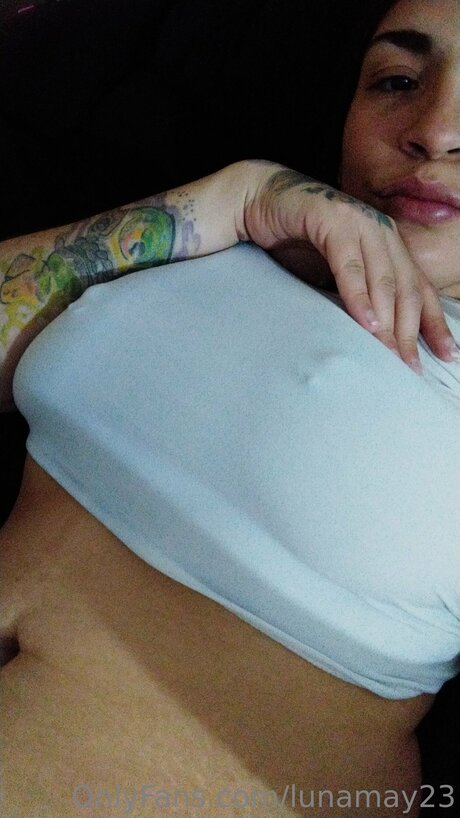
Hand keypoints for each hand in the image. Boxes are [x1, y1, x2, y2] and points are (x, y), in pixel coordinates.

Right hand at [243, 163, 459, 371]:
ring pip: (383, 280)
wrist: (261, 201)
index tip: (447, 355)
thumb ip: (357, 296)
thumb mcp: (335, 274)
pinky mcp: (333, 221)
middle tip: (410, 368)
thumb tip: (376, 338)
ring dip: (388, 321)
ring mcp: (361, 223)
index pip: (420, 290)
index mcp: (389, 245)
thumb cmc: (297, 242)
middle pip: (405, 290)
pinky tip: (366, 321)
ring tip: (390, 354)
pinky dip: (358, 295)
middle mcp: (383, 233)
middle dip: (409, 333)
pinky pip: (349, 265)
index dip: (434, 324)